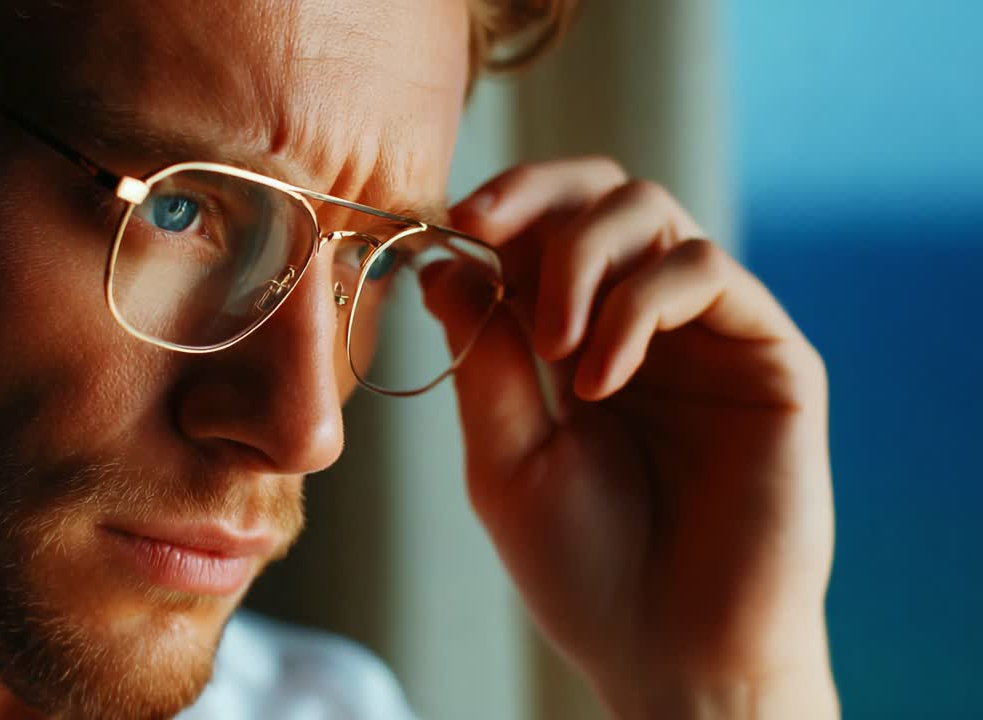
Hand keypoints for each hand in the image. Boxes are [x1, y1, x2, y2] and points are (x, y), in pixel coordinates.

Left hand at [428, 158, 838, 718]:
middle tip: (483, 226)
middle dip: (537, 194)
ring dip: (580, 259)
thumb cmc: (583, 568)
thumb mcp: (506, 455)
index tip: (452, 219)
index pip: (548, 230)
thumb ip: (483, 355)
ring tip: (552, 351)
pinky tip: (602, 380)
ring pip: (652, 212)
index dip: (501, 205)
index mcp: (583, 342)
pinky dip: (638, 305)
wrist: (670, 652)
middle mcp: (649, 324)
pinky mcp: (771, 356)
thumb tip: (447, 262)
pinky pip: (705, 271)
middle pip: (604, 193)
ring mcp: (710, 335)